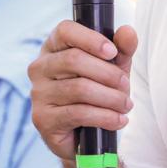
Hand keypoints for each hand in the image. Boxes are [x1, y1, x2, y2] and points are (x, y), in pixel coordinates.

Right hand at [28, 20, 136, 159]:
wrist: (86, 136)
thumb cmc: (97, 94)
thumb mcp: (113, 68)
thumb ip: (122, 49)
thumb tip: (128, 32)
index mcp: (54, 48)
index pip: (65, 31)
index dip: (90, 39)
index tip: (112, 52)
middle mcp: (40, 67)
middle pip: (74, 59)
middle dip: (107, 73)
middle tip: (125, 85)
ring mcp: (38, 93)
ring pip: (79, 88)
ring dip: (110, 98)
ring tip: (126, 105)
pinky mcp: (42, 118)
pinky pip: (78, 113)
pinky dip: (104, 117)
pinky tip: (118, 120)